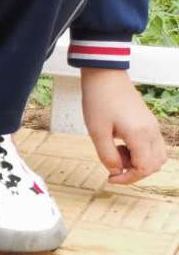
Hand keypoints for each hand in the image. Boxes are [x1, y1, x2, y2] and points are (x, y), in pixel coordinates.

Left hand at [81, 68, 166, 184]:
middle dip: (135, 171)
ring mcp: (152, 125)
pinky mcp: (148, 122)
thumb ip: (107, 155)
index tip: (110, 177)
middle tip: (113, 165)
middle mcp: (152, 131)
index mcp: (140, 135)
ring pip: (156, 155)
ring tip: (116, 152)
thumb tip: (116, 171)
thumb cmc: (98, 101)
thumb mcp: (97, 132)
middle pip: (154, 165)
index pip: (145, 168)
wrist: (104, 75)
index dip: (128, 178)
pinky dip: (140, 151)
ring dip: (139, 162)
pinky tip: (121, 143)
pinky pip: (152, 145)